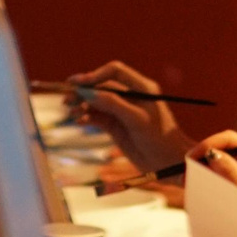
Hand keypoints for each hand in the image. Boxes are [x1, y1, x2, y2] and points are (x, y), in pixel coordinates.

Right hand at [66, 61, 190, 174]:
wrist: (169, 164)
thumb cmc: (159, 138)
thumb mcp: (137, 119)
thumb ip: (113, 104)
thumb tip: (88, 92)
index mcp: (141, 87)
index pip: (114, 72)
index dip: (95, 75)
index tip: (79, 83)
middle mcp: (130, 96)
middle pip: (101, 86)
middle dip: (84, 90)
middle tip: (67, 98)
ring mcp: (121, 111)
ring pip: (97, 102)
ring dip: (82, 104)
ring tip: (70, 110)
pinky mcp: (116, 126)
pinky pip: (97, 117)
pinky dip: (87, 117)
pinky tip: (80, 121)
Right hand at [190, 128, 236, 209]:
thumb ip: (230, 173)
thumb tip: (212, 154)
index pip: (229, 139)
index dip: (207, 144)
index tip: (191, 158)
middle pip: (221, 150)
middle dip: (202, 159)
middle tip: (185, 175)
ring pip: (218, 163)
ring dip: (203, 172)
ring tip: (190, 185)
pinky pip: (220, 176)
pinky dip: (208, 182)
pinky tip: (200, 192)